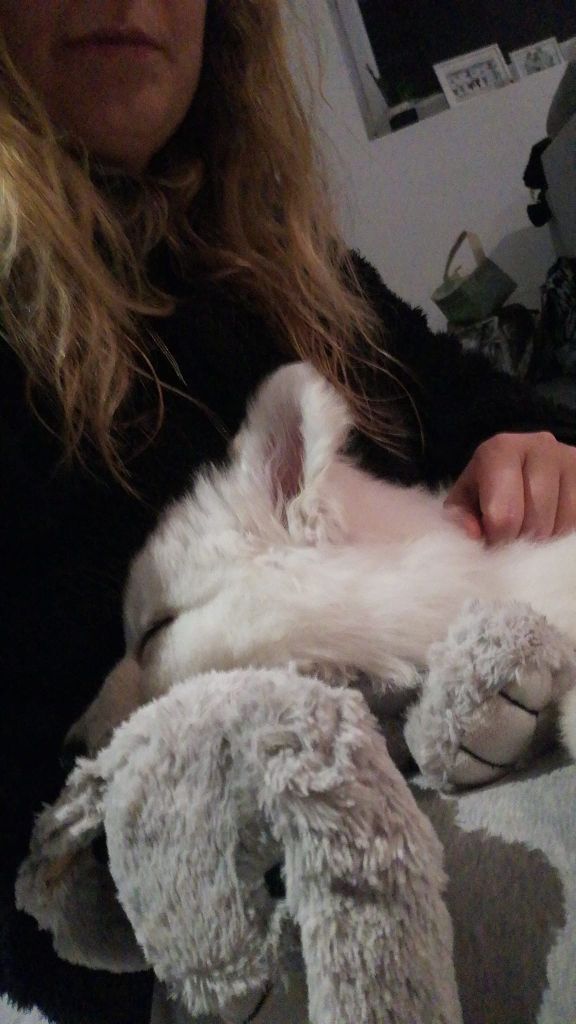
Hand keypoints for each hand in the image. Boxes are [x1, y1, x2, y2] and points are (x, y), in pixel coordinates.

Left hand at [444, 432, 575, 543]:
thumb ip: (460, 517)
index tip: (492, 542)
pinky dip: (563, 533)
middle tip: (512, 540)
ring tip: (530, 532)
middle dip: (522, 541)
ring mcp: (569, 458)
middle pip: (536, 521)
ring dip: (545, 539)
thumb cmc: (487, 489)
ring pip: (563, 522)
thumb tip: (472, 534)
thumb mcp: (466, 499)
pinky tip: (550, 527)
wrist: (523, 466)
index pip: (503, 514)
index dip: (498, 539)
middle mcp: (539, 446)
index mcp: (501, 450)